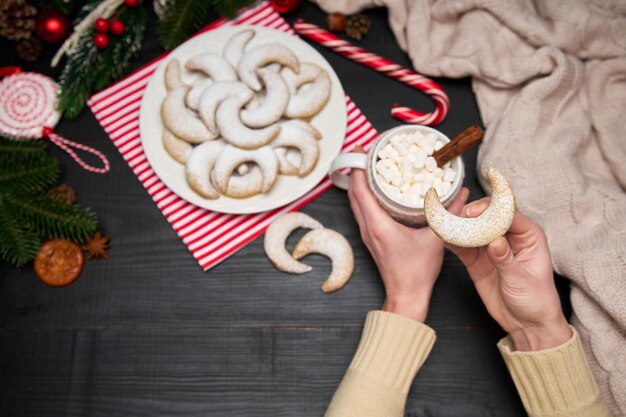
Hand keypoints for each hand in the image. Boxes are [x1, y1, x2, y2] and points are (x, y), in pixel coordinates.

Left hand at [348, 146, 468, 321]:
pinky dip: (363, 196)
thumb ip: (450, 212)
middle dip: (357, 169)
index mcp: (377, 224)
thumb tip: (463, 191)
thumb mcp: (437, 238)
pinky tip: (376, 190)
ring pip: (355, 202)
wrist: (406, 295)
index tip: (362, 149)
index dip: (358, 166)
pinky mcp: (370, 238)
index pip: (360, 189)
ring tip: (370, 166)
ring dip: (358, 183)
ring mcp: (366, 233)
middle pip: (353, 192)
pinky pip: (361, 210)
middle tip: (367, 152)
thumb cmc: (417, 271)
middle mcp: (367, 226)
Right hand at [446, 198, 571, 350]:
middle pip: (487, 217)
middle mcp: (509, 237)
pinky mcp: (477, 259)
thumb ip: (506, 259)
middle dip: (472, 215)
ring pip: (473, 229)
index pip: (508, 215)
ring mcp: (491, 248)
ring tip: (446, 225)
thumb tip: (494, 241)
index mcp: (528, 236)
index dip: (491, 210)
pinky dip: (453, 242)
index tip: (474, 213)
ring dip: (459, 226)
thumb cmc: (535, 300)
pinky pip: (463, 247)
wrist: (526, 324)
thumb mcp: (521, 280)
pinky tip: (443, 238)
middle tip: (458, 219)